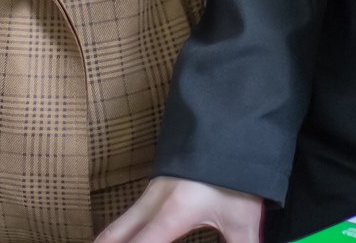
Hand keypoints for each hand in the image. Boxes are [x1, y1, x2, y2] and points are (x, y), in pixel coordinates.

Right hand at [96, 176, 263, 242]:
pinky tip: (129, 238)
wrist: (229, 123)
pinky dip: (121, 232)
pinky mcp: (156, 186)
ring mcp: (151, 192)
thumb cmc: (234, 172)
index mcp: (171, 214)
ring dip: (112, 240)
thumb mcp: (243, 219)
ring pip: (119, 224)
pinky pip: (130, 214)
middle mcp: (153, 203)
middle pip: (113, 236)